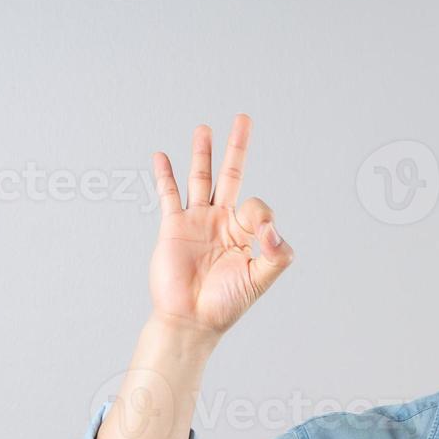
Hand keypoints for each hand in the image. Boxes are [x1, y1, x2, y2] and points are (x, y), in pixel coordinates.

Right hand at [147, 114, 294, 337]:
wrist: (191, 320)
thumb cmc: (227, 304)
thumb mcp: (261, 279)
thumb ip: (276, 254)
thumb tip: (272, 227)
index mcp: (245, 234)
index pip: (257, 206)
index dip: (261, 214)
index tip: (260, 235)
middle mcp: (222, 222)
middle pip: (231, 175)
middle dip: (237, 148)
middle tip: (243, 118)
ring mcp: (197, 221)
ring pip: (200, 178)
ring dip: (202, 153)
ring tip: (204, 128)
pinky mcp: (173, 226)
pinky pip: (169, 195)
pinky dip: (165, 175)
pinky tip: (162, 156)